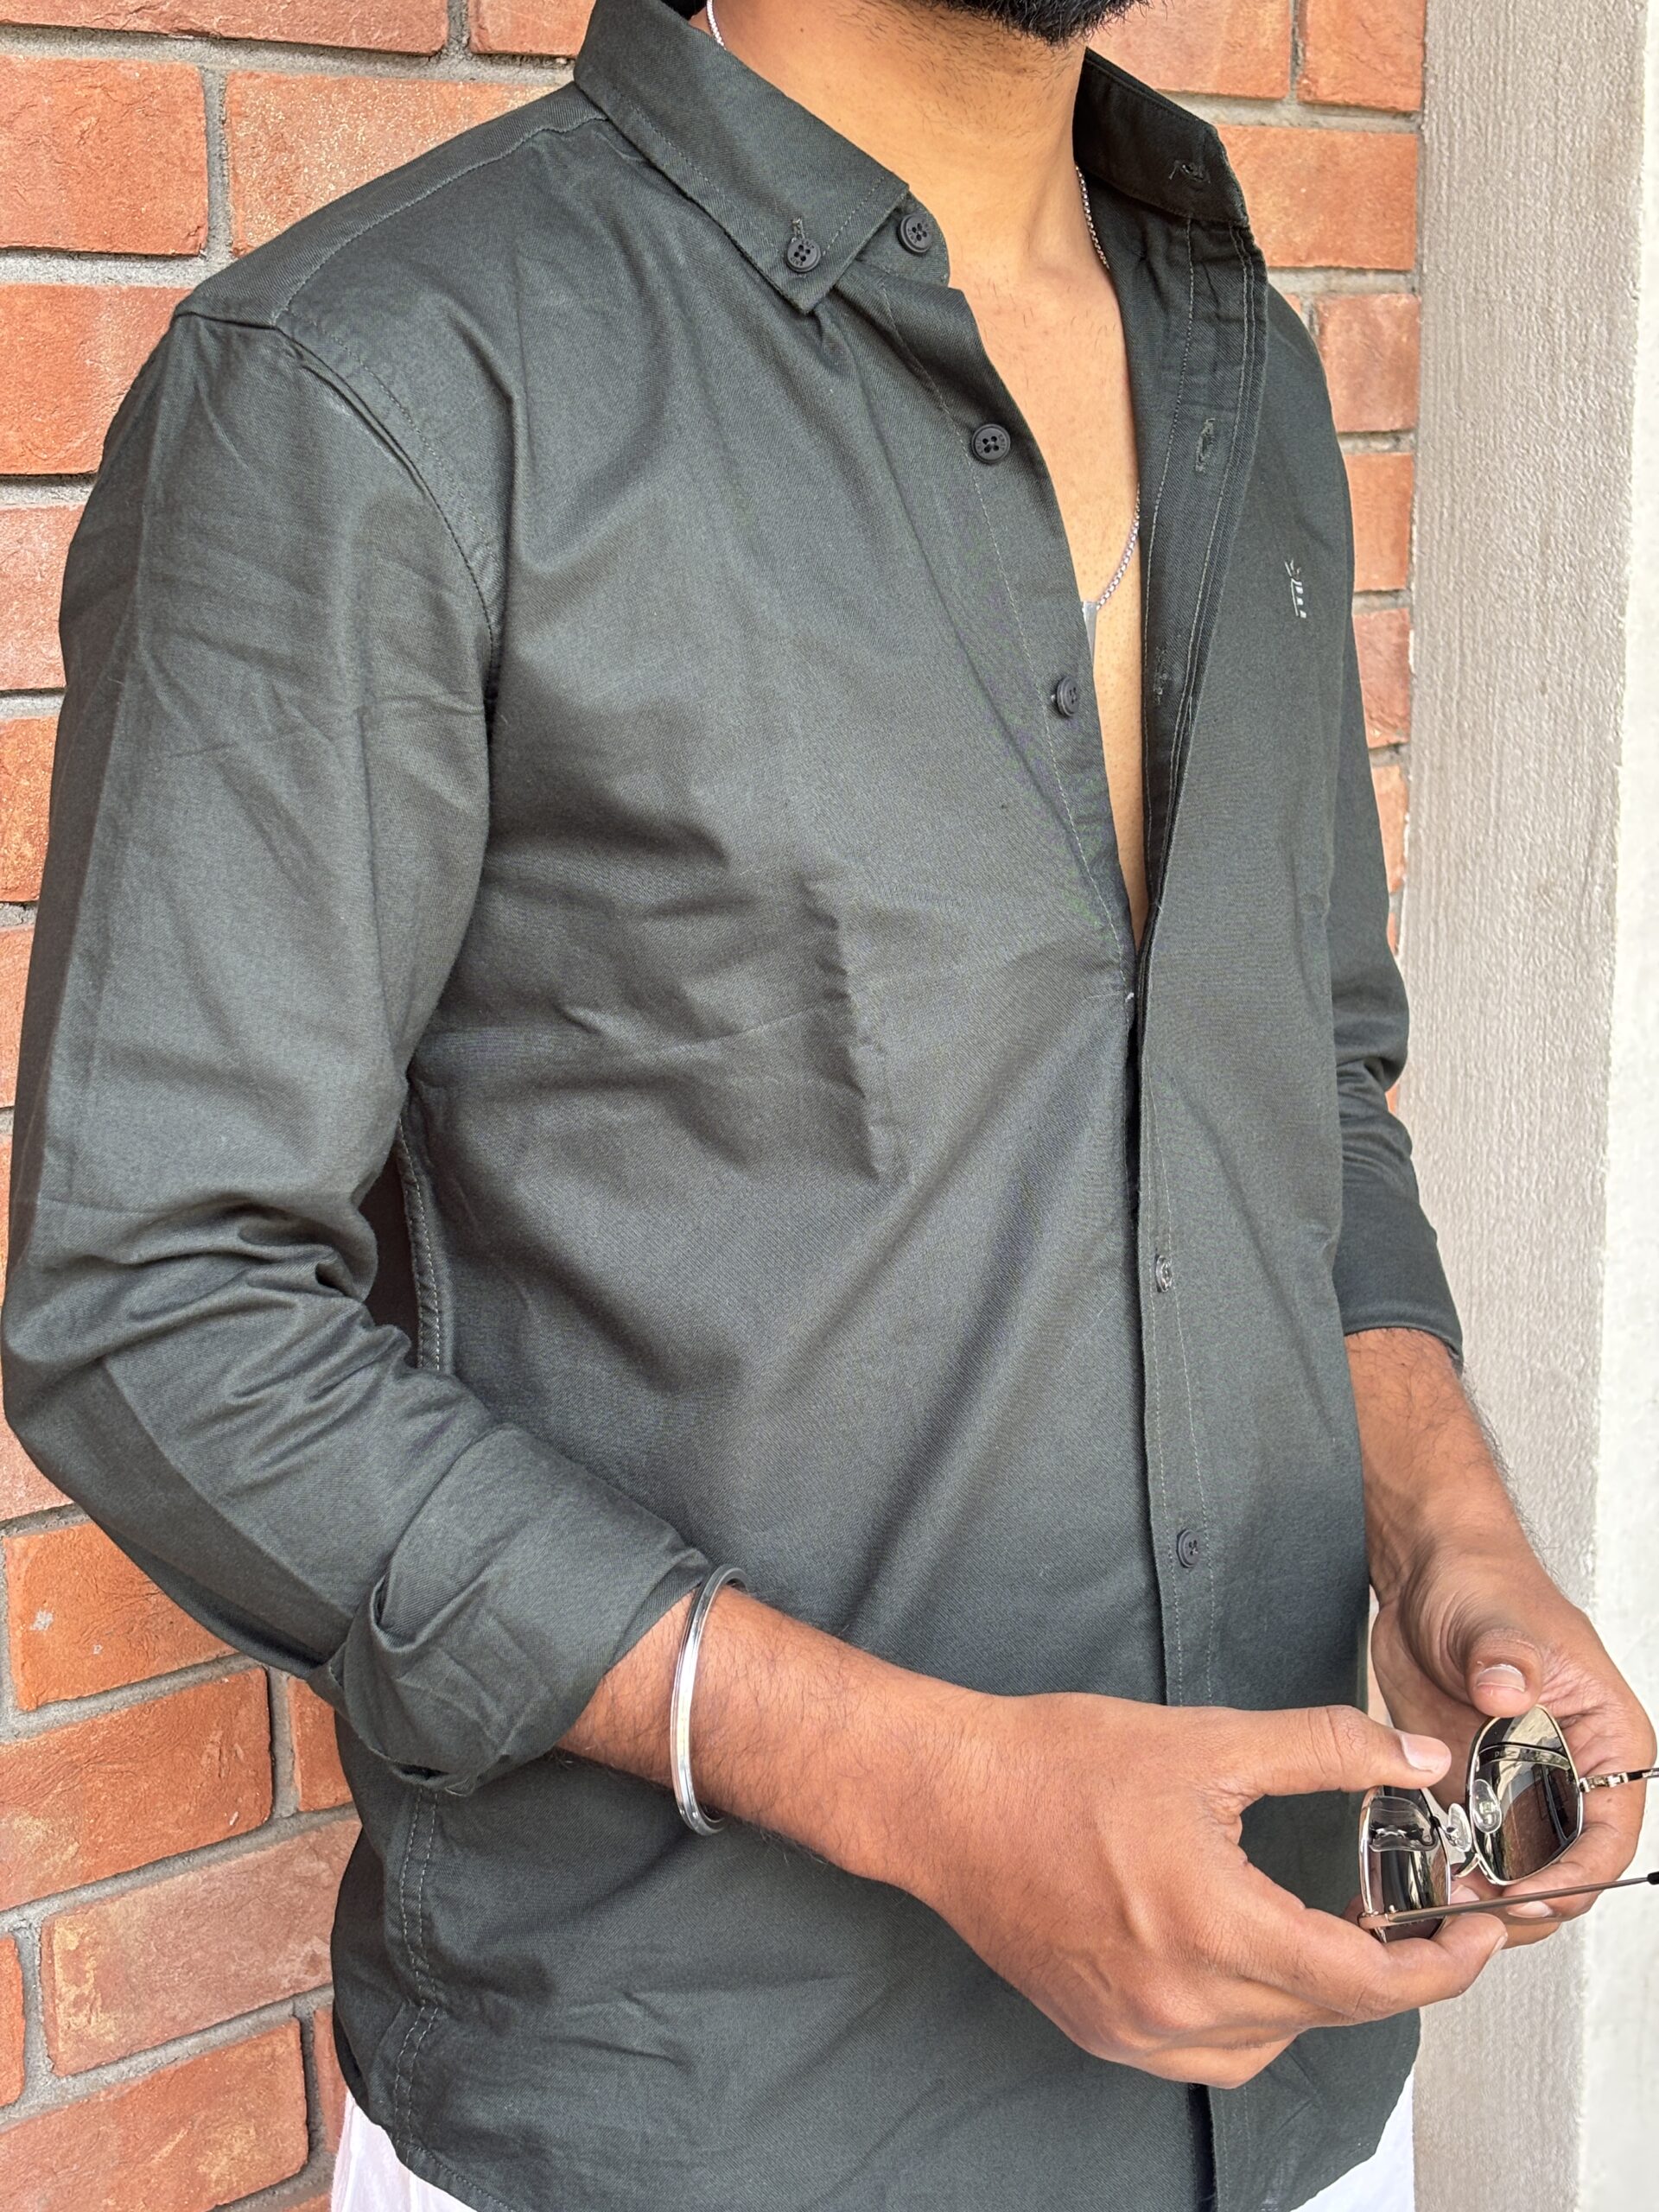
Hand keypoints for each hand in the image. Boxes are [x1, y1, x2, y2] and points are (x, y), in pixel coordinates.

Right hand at [906, 1692, 1506, 2084]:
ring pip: (1274, 2042)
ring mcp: (1138, 2030)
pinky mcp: (1105, 2035)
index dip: (1441, 1965)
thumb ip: (1325, 1749)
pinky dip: (1253, 2018)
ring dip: (1318, 1997)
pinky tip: (1246, 1962)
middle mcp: (1180, 2000)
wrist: (945, 1800)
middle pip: (1329, 2013)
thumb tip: (1414, 1757)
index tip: (1479, 1936)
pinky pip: (1213, 2056)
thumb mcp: (1205, 1740)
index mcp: (1214, 1925)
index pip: (1366, 1981)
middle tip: (1421, 1921)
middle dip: (1391, 1970)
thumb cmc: (1055, 1764)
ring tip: (1329, 1932)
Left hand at [1371, 1511, 1655, 1946]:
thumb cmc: (1487, 1583)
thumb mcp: (1498, 1618)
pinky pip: (1469, 1851)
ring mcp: (1517, 1787)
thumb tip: (1506, 1689)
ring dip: (1483, 1896)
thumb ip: (1506, 1658)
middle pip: (1565, 1871)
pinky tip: (1418, 1880)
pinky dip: (1448, 1873)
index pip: (1608, 1837)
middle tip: (1472, 1906)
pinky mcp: (1469, 1787)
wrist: (1427, 1572)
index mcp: (1606, 1742)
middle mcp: (1568, 1775)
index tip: (1526, 1893)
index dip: (1572, 1877)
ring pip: (1517, 1874)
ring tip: (1440, 1901)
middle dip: (1523, 1902)